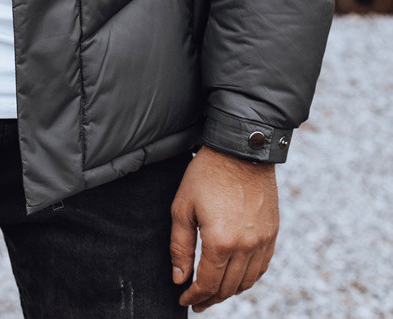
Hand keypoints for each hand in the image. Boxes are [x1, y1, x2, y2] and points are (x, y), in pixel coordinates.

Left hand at [170, 144, 278, 311]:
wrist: (240, 150)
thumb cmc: (206, 174)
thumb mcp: (183, 207)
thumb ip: (180, 246)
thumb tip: (179, 278)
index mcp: (220, 242)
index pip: (207, 284)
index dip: (194, 296)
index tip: (184, 300)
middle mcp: (246, 247)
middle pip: (228, 288)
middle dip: (210, 298)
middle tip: (197, 302)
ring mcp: (262, 241)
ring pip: (247, 282)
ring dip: (230, 292)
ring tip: (215, 293)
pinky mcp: (272, 233)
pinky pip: (262, 268)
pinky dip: (248, 278)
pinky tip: (236, 277)